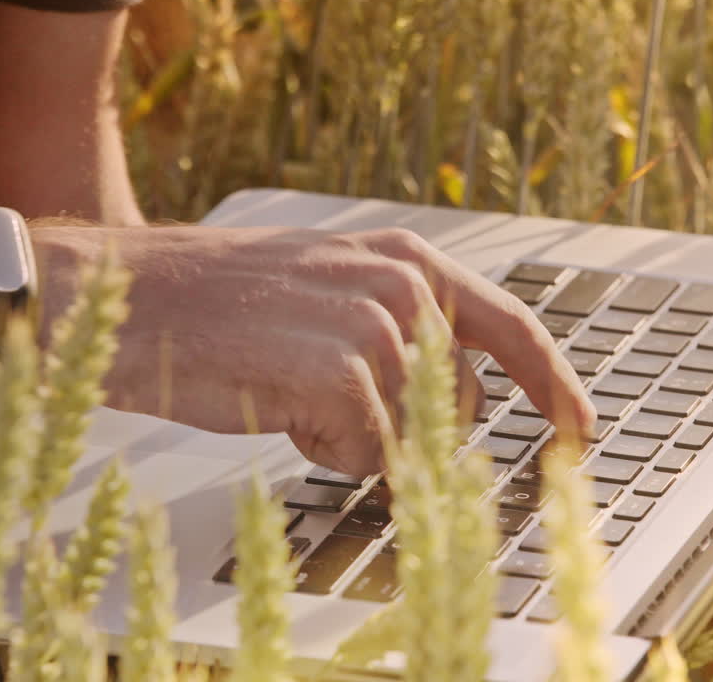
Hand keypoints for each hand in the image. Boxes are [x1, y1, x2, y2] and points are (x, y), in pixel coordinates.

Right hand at [40, 226, 594, 475]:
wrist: (131, 298)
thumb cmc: (221, 304)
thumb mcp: (328, 288)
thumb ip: (398, 326)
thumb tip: (456, 399)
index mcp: (406, 258)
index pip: (513, 327)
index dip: (555, 385)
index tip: (581, 430)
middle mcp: (403, 285)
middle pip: (461, 405)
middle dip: (409, 428)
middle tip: (327, 401)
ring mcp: (374, 327)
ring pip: (413, 436)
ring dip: (358, 438)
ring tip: (292, 393)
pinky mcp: (342, 373)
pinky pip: (370, 454)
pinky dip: (328, 452)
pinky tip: (281, 409)